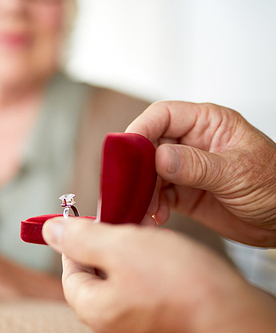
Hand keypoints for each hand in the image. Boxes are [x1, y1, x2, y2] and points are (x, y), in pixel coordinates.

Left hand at [43, 217, 275, 332]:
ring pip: (119, 273)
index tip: (90, 219)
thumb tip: (50, 230)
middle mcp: (109, 318)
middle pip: (93, 271)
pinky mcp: (157, 312)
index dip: (76, 239)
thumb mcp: (120, 247)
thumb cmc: (177, 281)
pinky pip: (140, 282)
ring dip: (127, 249)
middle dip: (105, 242)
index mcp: (92, 306)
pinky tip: (161, 250)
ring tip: (145, 234)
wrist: (232, 312)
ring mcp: (134, 317)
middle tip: (122, 224)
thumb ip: (81, 239)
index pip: (69, 268)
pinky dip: (145, 262)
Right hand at [126, 101, 275, 245]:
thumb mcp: (238, 173)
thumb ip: (198, 165)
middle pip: (148, 145)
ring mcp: (184, 169)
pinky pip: (155, 196)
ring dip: (141, 192)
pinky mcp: (181, 193)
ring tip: (144, 210)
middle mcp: (191, 143)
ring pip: (147, 173)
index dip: (141, 128)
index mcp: (208, 124)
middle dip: (136, 167)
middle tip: (129, 186)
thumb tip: (159, 158)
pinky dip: (149, 207)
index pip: (163, 115)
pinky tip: (155, 217)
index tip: (126, 150)